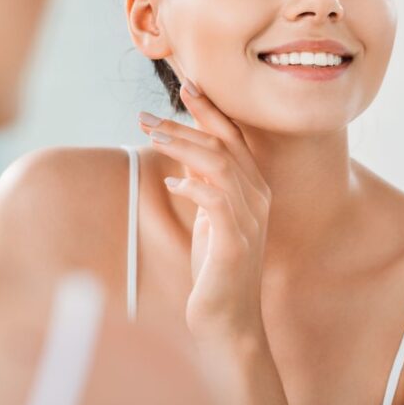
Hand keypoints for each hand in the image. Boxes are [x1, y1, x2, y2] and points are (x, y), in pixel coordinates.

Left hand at [138, 78, 271, 343]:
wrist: (228, 321)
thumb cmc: (215, 268)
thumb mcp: (210, 218)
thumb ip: (204, 185)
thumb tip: (183, 155)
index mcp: (253, 187)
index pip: (233, 136)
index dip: (209, 109)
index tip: (185, 83)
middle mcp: (258, 197)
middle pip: (222, 143)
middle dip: (184, 123)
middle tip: (146, 114)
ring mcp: (250, 219)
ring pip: (217, 164)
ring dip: (181, 145)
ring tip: (149, 135)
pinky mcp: (235, 242)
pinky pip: (215, 201)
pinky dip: (193, 187)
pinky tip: (172, 185)